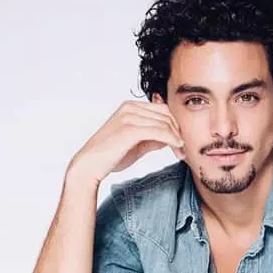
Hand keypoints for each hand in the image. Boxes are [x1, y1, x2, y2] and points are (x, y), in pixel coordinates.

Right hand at [67, 100, 184, 183]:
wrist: (89, 165)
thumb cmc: (110, 156)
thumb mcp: (136, 144)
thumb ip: (153, 138)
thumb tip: (171, 138)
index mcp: (130, 107)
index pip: (163, 110)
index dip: (175, 125)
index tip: (181, 142)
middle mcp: (130, 108)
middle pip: (166, 115)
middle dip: (179, 131)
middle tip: (184, 150)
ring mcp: (129, 116)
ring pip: (165, 123)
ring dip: (177, 138)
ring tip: (181, 153)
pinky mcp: (130, 129)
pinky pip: (160, 131)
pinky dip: (172, 140)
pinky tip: (177, 148)